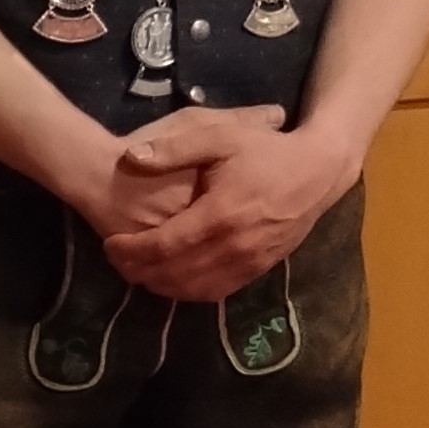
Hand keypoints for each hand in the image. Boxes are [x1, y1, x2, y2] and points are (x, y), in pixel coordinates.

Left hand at [102, 110, 350, 300]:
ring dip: (161, 286)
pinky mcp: (260, 269)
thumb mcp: (220, 136)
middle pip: (175, 273)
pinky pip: (218, 291)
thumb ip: (173, 149)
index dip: (131, 250)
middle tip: (116, 261)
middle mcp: (234, 245)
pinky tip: (171, 280)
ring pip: (195, 288)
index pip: (164, 245)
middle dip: (139, 271)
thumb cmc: (267, 150)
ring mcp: (250, 261)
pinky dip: (189, 291)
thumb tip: (130, 157)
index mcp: (220, 214)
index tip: (109, 245)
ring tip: (136, 272)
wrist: (318, 171)